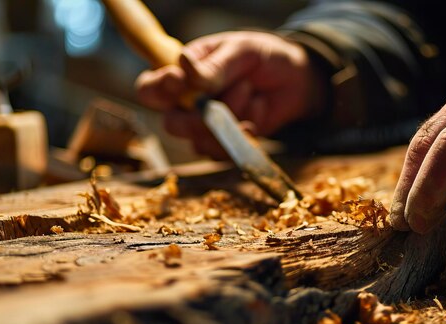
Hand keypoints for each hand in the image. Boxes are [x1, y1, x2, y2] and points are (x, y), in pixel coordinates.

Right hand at [135, 31, 323, 158]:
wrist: (295, 79)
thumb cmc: (262, 56)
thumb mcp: (240, 51)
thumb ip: (214, 66)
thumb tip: (183, 67)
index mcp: (181, 75)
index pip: (150, 89)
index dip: (159, 90)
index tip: (179, 81)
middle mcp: (188, 104)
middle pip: (172, 124)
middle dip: (198, 119)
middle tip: (217, 105)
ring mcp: (207, 127)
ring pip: (202, 141)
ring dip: (231, 117)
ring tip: (250, 90)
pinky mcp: (227, 144)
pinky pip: (227, 151)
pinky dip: (246, 131)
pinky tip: (260, 108)